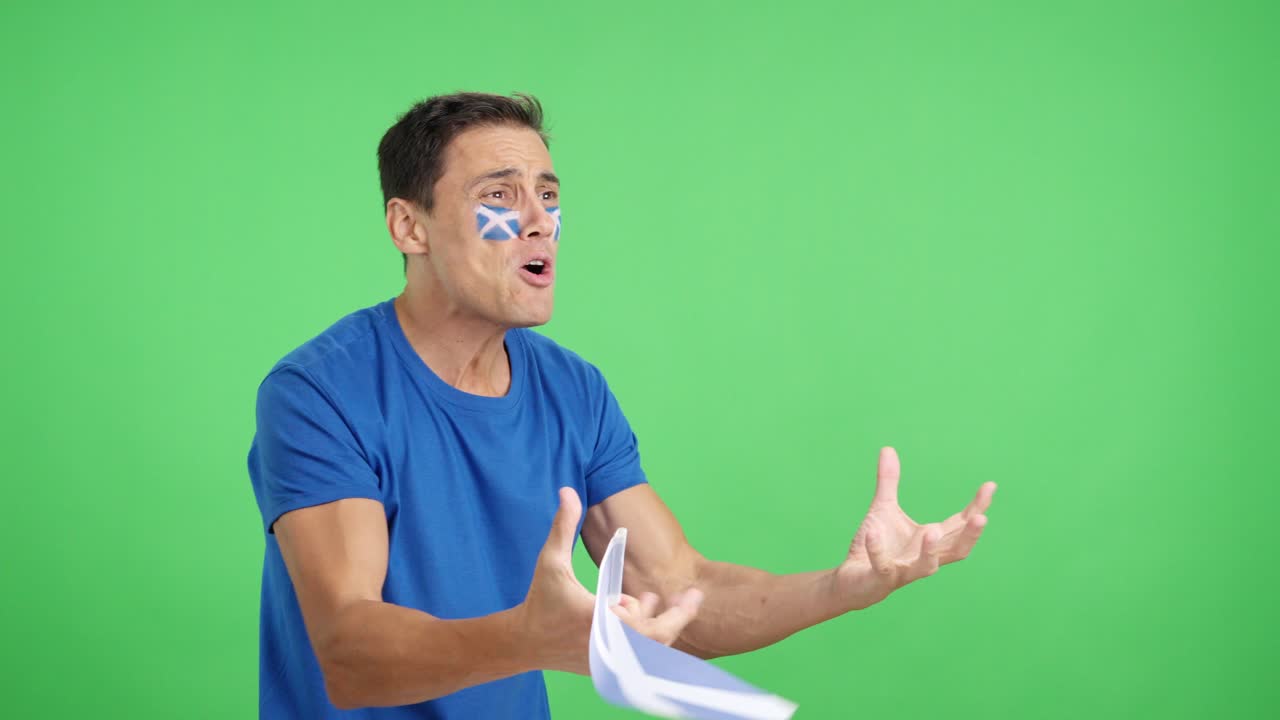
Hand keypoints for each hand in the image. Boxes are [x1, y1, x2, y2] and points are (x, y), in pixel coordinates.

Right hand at [515, 488, 702, 674]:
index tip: (694, 596)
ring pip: (650, 651)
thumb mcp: (551, 561)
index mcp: (600, 622)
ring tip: (649, 599)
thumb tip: (568, 491)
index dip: (677, 614)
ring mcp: (610, 661)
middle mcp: (608, 647)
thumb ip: (563, 526)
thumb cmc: (540, 600)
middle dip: (678, 619)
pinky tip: (641, 611)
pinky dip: (645, 637)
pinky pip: (638, 657)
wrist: (524, 642)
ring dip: (657, 624)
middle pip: (659, 642)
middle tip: (692, 598)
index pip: (650, 627)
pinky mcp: (608, 668)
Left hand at [835, 447, 995, 608]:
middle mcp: (924, 557)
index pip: (960, 525)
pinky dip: (878, 550)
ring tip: (931, 531)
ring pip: (927, 566)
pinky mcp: (881, 578)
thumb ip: (889, 481)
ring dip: (930, 550)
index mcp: (931, 540)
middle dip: (970, 535)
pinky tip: (872, 532)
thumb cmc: (876, 546)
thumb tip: (888, 448)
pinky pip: (883, 565)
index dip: (977, 507)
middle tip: (982, 518)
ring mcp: (905, 570)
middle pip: (956, 550)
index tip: (990, 486)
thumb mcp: (884, 508)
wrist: (853, 579)